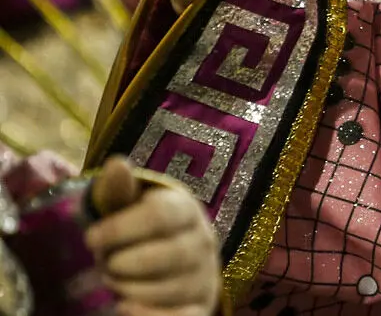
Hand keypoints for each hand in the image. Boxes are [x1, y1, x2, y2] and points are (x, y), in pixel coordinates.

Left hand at [85, 157, 221, 315]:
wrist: (171, 258)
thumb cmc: (139, 230)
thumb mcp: (129, 206)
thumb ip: (120, 189)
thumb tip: (117, 164)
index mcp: (185, 209)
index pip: (159, 216)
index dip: (119, 229)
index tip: (90, 238)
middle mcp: (202, 241)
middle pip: (163, 256)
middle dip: (122, 264)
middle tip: (104, 264)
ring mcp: (205, 276)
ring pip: (166, 289)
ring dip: (128, 290)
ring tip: (112, 283)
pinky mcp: (201, 307)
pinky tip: (124, 308)